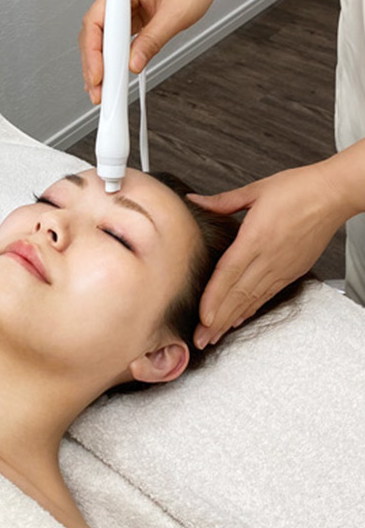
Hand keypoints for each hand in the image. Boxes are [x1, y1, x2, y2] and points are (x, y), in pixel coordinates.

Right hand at [79, 0, 225, 103]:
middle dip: (93, 64)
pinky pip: (115, 40)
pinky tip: (112, 75)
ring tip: (102, 89)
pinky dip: (113, 58)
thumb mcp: (175, 14)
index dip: (94, 52)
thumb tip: (133, 64)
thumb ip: (152, 40)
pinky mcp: (130, 16)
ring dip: (101, 64)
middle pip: (93, 33)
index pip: (96, 21)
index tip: (98, 75)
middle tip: (97, 90)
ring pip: (101, 39)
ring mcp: (122, 6)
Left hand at [189, 162, 350, 348]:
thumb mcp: (255, 191)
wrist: (333, 195)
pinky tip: (238, 319)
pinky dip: (250, 309)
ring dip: (230, 320)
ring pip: (252, 300)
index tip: (203, 317)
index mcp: (256, 237)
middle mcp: (269, 258)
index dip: (215, 298)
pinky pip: (266, 294)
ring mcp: (282, 267)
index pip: (230, 274)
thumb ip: (221, 201)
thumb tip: (194, 201)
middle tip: (200, 339)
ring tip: (213, 336)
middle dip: (217, 320)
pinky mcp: (291, 270)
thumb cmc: (298, 189)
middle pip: (238, 294)